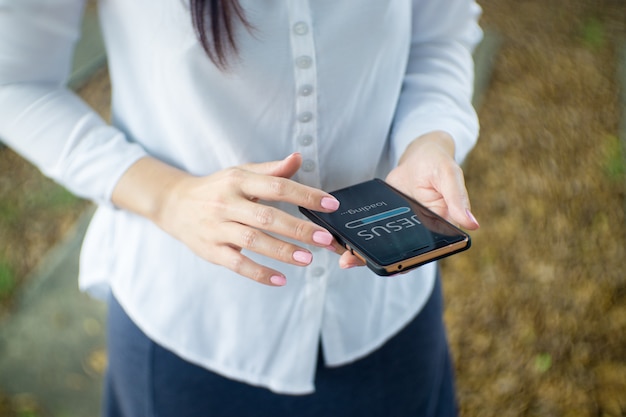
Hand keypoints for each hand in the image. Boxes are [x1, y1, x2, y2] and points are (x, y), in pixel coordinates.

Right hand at [113, 153, 339, 285]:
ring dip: (282, 251)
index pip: (277, 186)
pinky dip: (259, 273)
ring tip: (308, 259)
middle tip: (325, 238)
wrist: (174, 204)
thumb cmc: (216, 188)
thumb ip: (271, 170)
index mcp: (238, 180)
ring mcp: (217, 228)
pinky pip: (237, 264)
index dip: (305, 195)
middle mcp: (226, 203)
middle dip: (298, 228)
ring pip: (253, 241)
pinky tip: (280, 279)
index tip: (330, 204)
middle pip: (267, 216)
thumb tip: (298, 158)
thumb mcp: (240, 173)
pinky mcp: (211, 250)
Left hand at [338, 131, 479, 268]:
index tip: (392, 268)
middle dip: (377, 262)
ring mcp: (401, 228)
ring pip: (384, 247)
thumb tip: (472, 224)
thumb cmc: (439, 163)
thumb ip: (457, 198)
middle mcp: (420, 233)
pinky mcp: (386, 220)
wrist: (420, 154)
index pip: (426, 252)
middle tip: (351, 262)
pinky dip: (359, 237)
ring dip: (363, 254)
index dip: (409, 262)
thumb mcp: (449, 176)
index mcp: (441, 228)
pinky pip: (373, 233)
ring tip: (343, 257)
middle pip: (400, 254)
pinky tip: (342, 240)